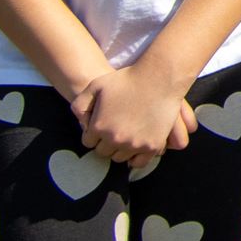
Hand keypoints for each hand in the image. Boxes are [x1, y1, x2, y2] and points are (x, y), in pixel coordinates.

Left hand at [72, 62, 193, 163]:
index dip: (94, 133)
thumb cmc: (127, 79)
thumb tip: (81, 124)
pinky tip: (137, 147)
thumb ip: (80, 105)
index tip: (103, 126)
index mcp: (99, 127)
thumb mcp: (96, 86)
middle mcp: (115, 139)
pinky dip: (136, 158)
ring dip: (121, 149)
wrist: (160, 77)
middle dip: (106, 142)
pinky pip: (139, 163)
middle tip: (115, 130)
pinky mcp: (152, 146)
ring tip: (127, 136)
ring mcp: (134, 144)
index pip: (88, 142)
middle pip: (103, 152)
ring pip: (120, 158)